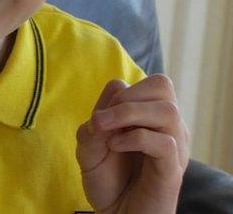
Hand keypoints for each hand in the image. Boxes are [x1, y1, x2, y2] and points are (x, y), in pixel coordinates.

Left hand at [77, 74, 189, 213]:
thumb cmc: (106, 179)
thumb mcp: (88, 147)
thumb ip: (95, 125)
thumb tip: (106, 110)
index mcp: (151, 118)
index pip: (151, 83)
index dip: (122, 91)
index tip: (102, 115)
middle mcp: (167, 128)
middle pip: (163, 86)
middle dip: (127, 96)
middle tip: (103, 119)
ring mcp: (173, 147)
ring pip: (168, 110)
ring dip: (129, 114)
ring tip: (107, 132)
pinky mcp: (171, 170)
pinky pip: (165, 143)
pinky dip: (135, 139)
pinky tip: (115, 147)